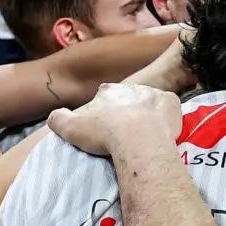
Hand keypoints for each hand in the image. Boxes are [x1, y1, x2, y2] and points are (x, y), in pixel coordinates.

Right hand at [47, 83, 182, 157]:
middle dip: (128, 109)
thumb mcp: (71, 127)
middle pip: (129, 97)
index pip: (106, 95)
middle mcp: (131, 87)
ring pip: (150, 101)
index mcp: (108, 91)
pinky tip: (163, 129)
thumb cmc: (103, 133)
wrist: (136, 138)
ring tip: (146, 132)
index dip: (106, 108)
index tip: (107, 122)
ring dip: (148, 112)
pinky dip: (167, 116)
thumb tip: (54, 116)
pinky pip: (169, 108)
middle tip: (127, 130)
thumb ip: (59, 119)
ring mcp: (153, 93)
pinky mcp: (171, 103)